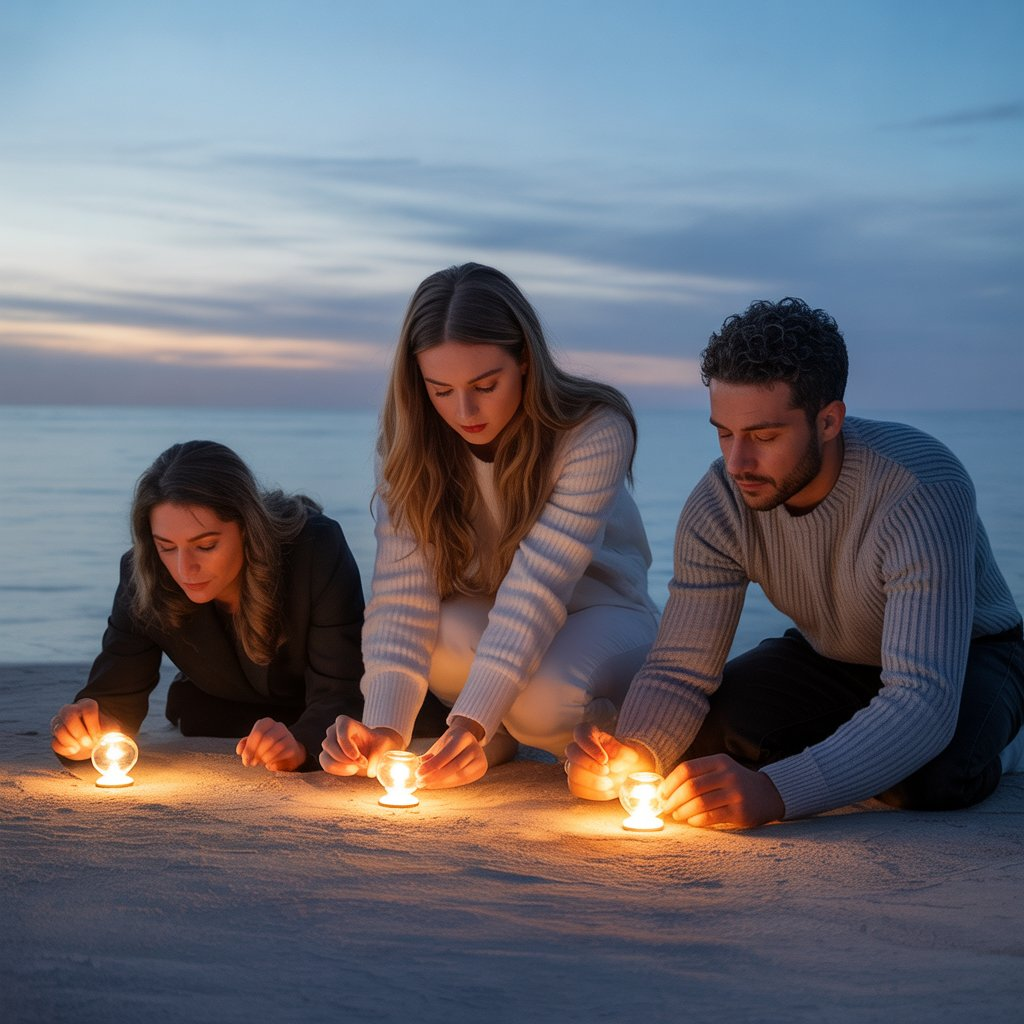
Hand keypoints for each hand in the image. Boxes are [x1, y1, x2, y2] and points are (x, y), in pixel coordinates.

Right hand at [50, 698, 118, 758]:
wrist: (93, 741)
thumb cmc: (104, 732)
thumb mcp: (112, 731)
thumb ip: (113, 735)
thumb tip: (115, 750)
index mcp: (87, 705)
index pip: (88, 708)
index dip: (92, 724)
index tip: (98, 735)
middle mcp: (70, 710)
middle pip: (68, 714)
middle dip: (79, 732)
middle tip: (88, 743)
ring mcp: (59, 723)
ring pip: (58, 729)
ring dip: (71, 742)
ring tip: (81, 747)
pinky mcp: (54, 737)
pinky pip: (55, 743)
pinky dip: (65, 749)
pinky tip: (74, 750)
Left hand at [236, 718, 306, 771]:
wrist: (286, 752)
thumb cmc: (266, 747)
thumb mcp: (254, 744)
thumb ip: (245, 745)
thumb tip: (239, 751)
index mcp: (266, 723)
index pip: (258, 732)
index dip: (250, 747)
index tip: (245, 759)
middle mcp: (278, 726)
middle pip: (267, 739)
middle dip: (258, 754)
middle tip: (252, 763)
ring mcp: (288, 735)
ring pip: (275, 747)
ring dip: (265, 758)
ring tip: (260, 763)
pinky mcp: (293, 746)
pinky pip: (282, 754)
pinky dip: (273, 760)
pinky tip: (269, 764)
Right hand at [319, 716, 401, 776]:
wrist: (372, 750)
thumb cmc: (377, 743)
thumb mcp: (383, 745)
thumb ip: (378, 755)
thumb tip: (370, 771)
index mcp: (345, 722)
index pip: (341, 731)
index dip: (347, 746)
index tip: (357, 757)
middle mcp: (333, 731)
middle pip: (329, 744)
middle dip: (345, 758)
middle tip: (362, 764)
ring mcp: (327, 744)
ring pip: (325, 757)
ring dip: (342, 766)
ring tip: (357, 767)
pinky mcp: (326, 756)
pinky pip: (326, 766)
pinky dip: (339, 771)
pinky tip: (352, 769)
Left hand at [416, 717, 487, 788]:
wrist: (466, 741)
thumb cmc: (448, 744)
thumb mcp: (439, 746)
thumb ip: (429, 757)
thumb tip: (415, 768)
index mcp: (463, 736)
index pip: (448, 753)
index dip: (432, 765)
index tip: (418, 773)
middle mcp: (474, 747)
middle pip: (455, 766)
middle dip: (435, 776)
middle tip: (420, 782)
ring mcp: (481, 758)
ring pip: (459, 775)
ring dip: (440, 782)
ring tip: (426, 784)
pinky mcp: (481, 769)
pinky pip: (464, 780)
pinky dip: (448, 783)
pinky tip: (436, 784)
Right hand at [564, 723, 653, 800]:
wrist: (629, 774)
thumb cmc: (628, 760)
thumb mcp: (631, 753)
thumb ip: (622, 754)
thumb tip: (610, 764)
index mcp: (591, 734)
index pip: (581, 733)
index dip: (589, 746)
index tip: (604, 759)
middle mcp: (579, 748)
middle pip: (572, 752)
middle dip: (589, 765)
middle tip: (606, 771)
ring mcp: (575, 765)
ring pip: (573, 772)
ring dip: (592, 781)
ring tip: (610, 783)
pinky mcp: (575, 782)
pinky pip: (576, 788)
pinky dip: (592, 792)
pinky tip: (605, 790)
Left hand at [660, 754, 784, 828]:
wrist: (768, 794)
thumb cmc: (735, 783)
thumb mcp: (720, 770)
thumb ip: (698, 775)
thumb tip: (666, 789)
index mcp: (718, 761)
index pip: (687, 769)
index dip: (670, 782)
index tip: (662, 793)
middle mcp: (727, 774)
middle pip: (691, 787)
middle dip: (673, 799)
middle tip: (666, 808)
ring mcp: (735, 793)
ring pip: (699, 803)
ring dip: (683, 812)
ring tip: (677, 815)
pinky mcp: (740, 811)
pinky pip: (711, 816)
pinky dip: (696, 820)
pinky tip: (692, 821)